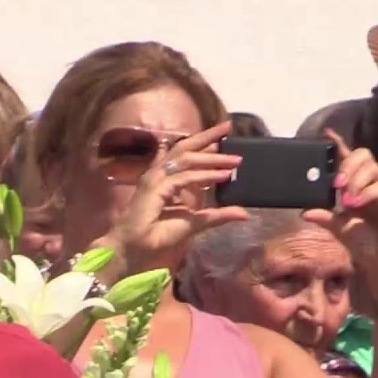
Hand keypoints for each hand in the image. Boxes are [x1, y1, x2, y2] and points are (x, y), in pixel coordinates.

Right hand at [99, 123, 246, 275]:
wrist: (133, 250)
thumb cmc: (157, 236)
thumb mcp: (196, 223)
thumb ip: (217, 215)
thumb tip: (244, 213)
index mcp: (166, 179)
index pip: (186, 155)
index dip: (205, 145)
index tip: (224, 138)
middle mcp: (160, 175)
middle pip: (185, 148)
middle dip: (207, 137)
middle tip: (228, 127)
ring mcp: (156, 179)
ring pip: (187, 160)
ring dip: (212, 157)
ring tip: (235, 158)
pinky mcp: (155, 189)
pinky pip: (185, 178)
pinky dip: (205, 176)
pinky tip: (223, 175)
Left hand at [304, 130, 377, 303]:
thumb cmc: (366, 246)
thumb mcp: (341, 231)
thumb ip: (327, 218)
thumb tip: (304, 212)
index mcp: (357, 187)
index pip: (349, 161)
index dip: (339, 146)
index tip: (327, 135)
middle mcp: (372, 184)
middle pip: (364, 157)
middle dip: (347, 165)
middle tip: (335, 183)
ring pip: (374, 169)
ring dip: (356, 180)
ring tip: (345, 198)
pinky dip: (368, 192)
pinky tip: (356, 203)